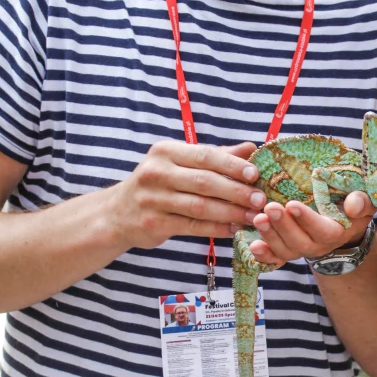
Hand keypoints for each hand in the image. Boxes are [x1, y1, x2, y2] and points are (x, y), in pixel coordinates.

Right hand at [107, 140, 265, 248]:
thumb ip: (215, 156)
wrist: (117, 213)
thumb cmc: (157, 184)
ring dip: (231, 212)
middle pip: (204, 182)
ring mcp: (153, 199)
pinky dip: (216, 228)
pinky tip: (234, 228)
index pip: (204, 155)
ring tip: (252, 216)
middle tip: (260, 199)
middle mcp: (157, 173)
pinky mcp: (154, 223)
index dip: (232, 165)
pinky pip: (193, 226)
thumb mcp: (179, 163)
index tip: (255, 173)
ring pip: (200, 206)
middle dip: (236, 191)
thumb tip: (251, 148)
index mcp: (165, 152)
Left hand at [248, 190, 374, 269]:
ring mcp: (300, 250)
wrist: (343, 220)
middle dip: (283, 225)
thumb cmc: (352, 205)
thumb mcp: (363, 200)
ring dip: (270, 235)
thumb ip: (361, 202)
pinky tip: (252, 245)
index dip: (307, 220)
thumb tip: (353, 205)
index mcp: (336, 232)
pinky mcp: (287, 250)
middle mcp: (318, 246)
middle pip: (299, 242)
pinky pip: (275, 258)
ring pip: (284, 250)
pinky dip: (263, 255)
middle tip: (269, 207)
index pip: (322, 230)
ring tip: (259, 218)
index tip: (292, 205)